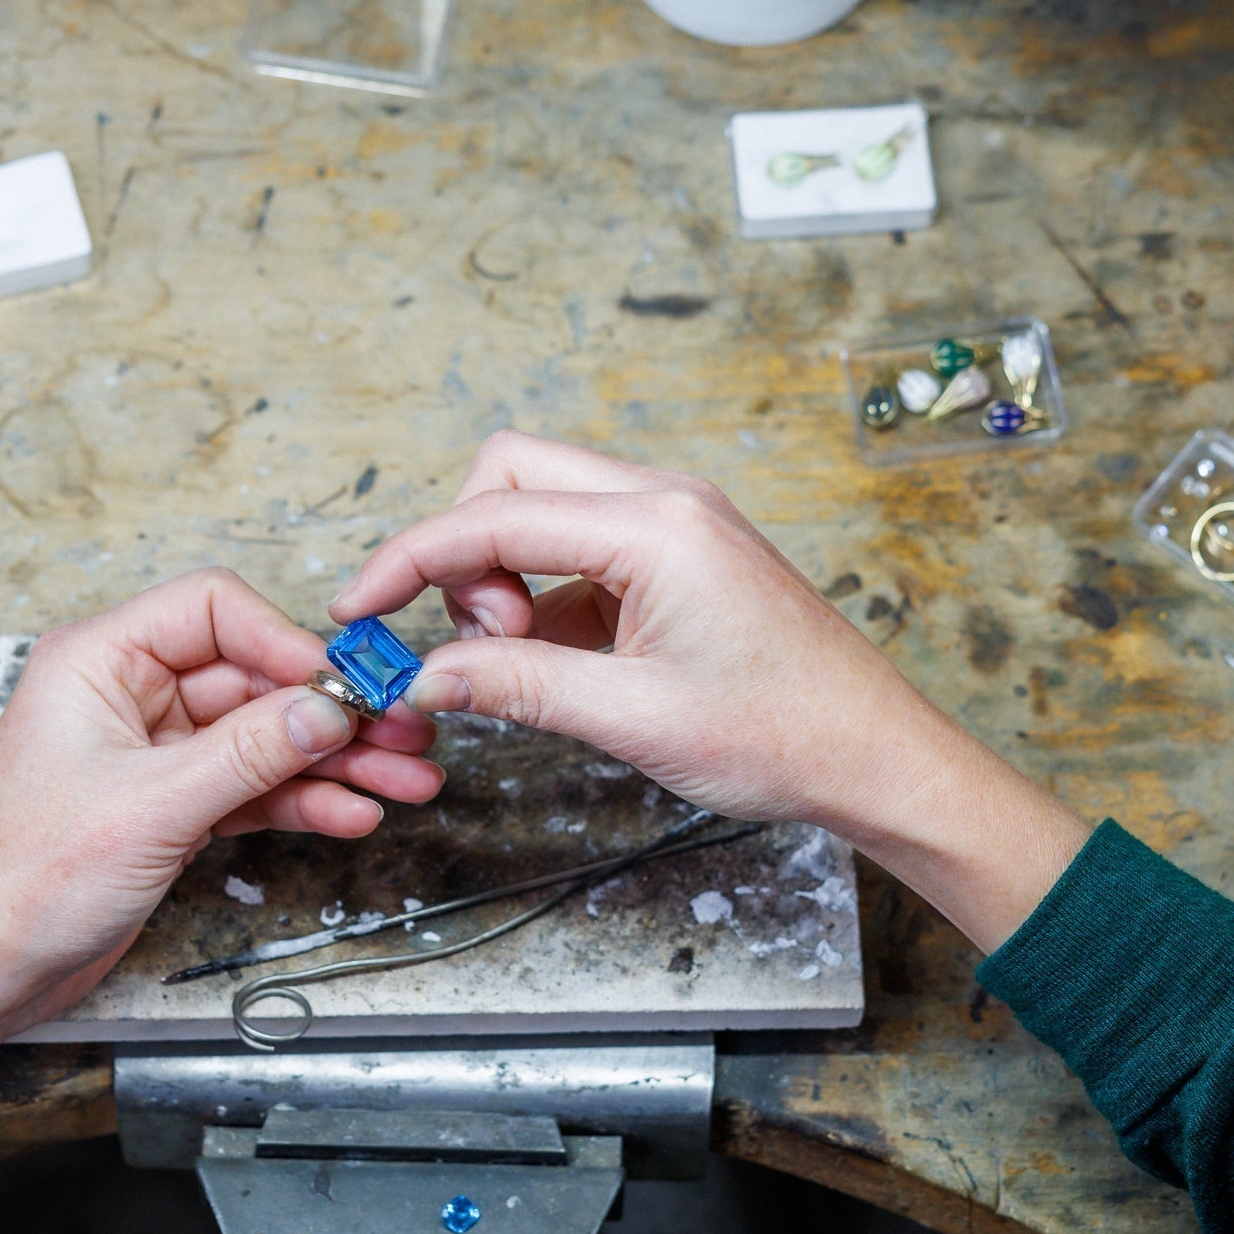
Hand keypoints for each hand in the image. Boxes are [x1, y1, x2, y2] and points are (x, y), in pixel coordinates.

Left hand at [0, 569, 442, 1152]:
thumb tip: (325, 707)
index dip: (284, 641)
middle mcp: (126, 696)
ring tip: (402, 782)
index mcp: (99, 661)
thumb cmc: (21, 880)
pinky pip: (250, 786)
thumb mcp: (152, 806)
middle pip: (251, 676)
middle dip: (330, 710)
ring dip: (332, 759)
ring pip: (261, 737)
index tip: (341, 686)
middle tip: (401, 734)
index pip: (212, 609)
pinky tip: (352, 812)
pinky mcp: (167, 807)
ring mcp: (150, 754)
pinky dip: (301, 799)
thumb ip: (247, 753)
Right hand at [328, 433, 1084, 949]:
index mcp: (654, 525)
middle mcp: (664, 501)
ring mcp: (675, 523)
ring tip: (524, 661)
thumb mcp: (628, 718)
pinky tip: (559, 663)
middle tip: (478, 641)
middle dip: (463, 551)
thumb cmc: (782, 735)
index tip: (358, 608)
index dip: (408, 560)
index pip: (492, 516)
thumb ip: (514, 686)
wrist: (876, 756)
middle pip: (510, 477)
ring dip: (504, 575)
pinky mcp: (680, 557)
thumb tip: (422, 677)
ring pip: (542, 508)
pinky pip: (580, 549)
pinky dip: (546, 596)